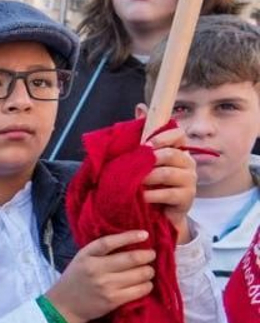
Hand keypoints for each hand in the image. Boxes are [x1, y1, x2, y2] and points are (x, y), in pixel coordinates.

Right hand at [45, 231, 154, 322]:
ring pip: (141, 274)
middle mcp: (96, 270)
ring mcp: (105, 286)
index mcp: (87, 257)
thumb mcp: (82, 258)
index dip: (129, 236)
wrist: (64, 306)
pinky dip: (147, 285)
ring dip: (149, 271)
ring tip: (146, 271)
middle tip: (150, 255)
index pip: (109, 242)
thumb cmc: (76, 278)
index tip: (145, 234)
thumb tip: (132, 240)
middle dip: (148, 255)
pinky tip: (143, 284)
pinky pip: (140, 290)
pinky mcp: (113, 301)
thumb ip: (100, 250)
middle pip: (132, 259)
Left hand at [142, 126, 196, 242]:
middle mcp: (188, 163)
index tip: (144, 145)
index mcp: (178, 150)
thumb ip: (142, 135)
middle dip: (150, 159)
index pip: (178, 134)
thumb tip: (140, 107)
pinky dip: (152, 195)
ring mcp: (190, 181)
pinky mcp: (187, 199)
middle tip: (133, 166)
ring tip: (134, 182)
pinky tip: (141, 197)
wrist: (155, 215)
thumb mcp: (142, 160)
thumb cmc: (148, 184)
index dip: (162, 137)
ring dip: (148, 177)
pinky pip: (169, 194)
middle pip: (172, 154)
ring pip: (168, 173)